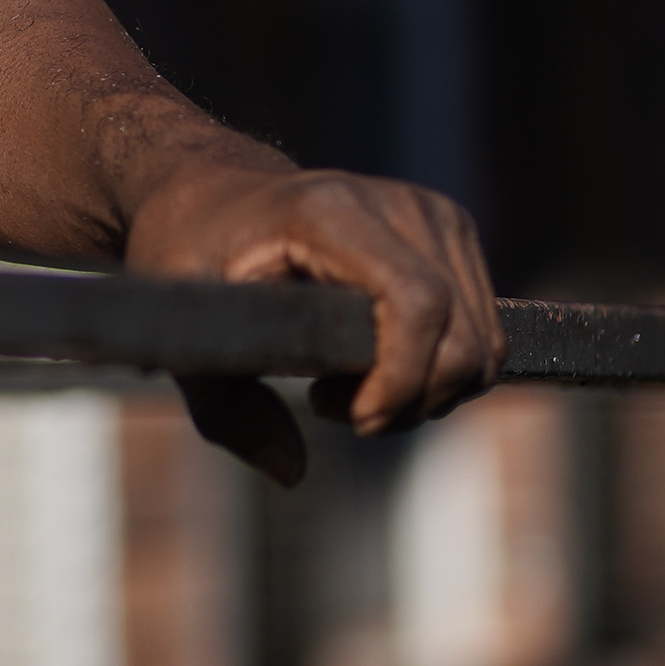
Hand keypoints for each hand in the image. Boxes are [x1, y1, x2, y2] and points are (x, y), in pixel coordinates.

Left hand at [125, 162, 502, 486]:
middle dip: (410, 401)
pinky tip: (375, 366)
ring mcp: (434, 213)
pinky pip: (482, 332)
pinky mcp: (451, 233)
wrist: (213, 193)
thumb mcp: (182, 326)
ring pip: (481, 343)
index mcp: (329, 210)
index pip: (416, 303)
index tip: (349, 417)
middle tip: (330, 409)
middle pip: (462, 336)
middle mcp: (398, 202)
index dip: (400, 379)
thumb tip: (290, 472)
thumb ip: (227, 407)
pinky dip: (441, 372)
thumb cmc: (189, 251)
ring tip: (346, 387)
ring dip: (426, 392)